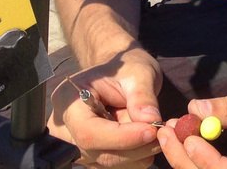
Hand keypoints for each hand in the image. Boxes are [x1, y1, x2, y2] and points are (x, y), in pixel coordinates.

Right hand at [50, 48, 164, 168]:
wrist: (121, 74)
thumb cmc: (126, 67)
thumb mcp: (138, 72)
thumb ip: (142, 95)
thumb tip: (150, 120)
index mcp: (68, 100)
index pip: (89, 131)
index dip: (120, 137)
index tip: (150, 131)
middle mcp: (65, 127)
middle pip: (96, 152)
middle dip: (133, 147)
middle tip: (161, 133)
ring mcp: (75, 144)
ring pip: (106, 163)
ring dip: (137, 154)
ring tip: (156, 132)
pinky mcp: (90, 155)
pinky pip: (112, 165)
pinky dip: (134, 158)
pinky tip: (147, 140)